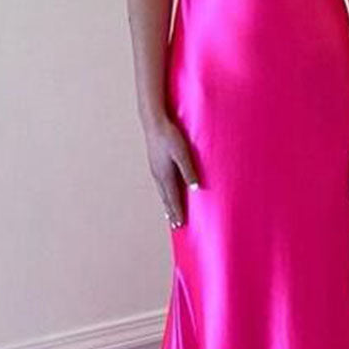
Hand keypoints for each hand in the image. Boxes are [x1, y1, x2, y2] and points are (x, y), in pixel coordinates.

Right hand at [144, 114, 199, 228]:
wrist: (153, 122)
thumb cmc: (169, 136)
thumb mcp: (182, 153)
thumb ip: (188, 171)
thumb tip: (195, 188)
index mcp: (165, 175)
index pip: (172, 198)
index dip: (177, 211)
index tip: (180, 224)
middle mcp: (158, 175)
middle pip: (166, 199)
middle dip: (171, 212)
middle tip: (175, 226)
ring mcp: (155, 170)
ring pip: (162, 192)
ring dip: (167, 204)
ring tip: (169, 214)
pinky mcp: (155, 164)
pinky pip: (160, 185)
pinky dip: (164, 194)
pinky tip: (165, 193)